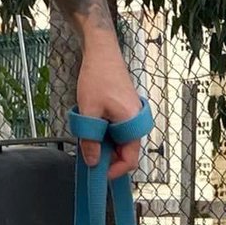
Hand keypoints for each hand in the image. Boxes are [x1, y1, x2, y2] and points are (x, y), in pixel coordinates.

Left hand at [76, 45, 142, 179]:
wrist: (102, 51)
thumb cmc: (97, 76)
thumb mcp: (89, 111)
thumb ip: (91, 140)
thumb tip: (93, 162)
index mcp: (132, 124)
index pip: (129, 161)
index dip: (113, 171)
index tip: (98, 173)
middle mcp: (137, 122)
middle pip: (125, 153)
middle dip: (107, 157)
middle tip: (88, 153)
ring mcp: (133, 117)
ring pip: (120, 143)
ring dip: (104, 144)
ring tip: (89, 134)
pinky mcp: (127, 112)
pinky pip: (118, 131)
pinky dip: (106, 134)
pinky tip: (94, 126)